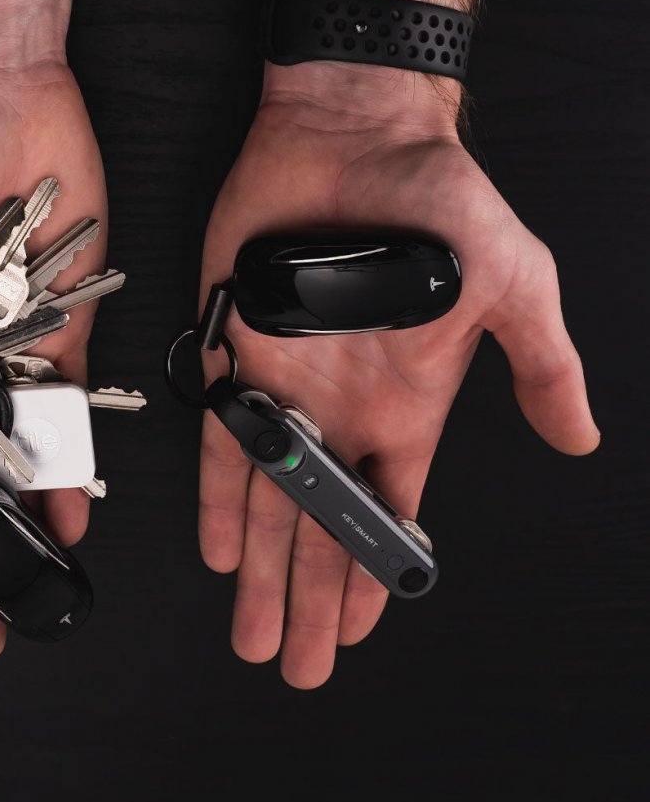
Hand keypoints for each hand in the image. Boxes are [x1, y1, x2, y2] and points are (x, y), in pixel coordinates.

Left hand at [196, 0, 599, 688]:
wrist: (354, 137)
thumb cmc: (437, 202)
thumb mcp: (513, 285)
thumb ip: (539, 365)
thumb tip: (581, 437)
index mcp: (406, 408)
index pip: (387, 515)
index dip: (372, 576)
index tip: (356, 631)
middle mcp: (342, 413)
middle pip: (323, 529)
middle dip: (309, 598)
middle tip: (296, 664)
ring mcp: (287, 389)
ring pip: (270, 502)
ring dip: (261, 572)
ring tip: (254, 634)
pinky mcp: (237, 355)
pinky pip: (223, 444)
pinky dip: (221, 499)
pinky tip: (220, 551)